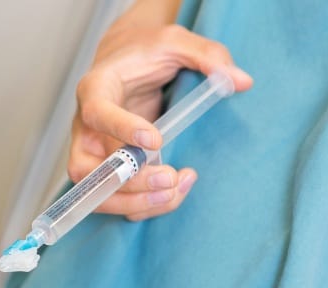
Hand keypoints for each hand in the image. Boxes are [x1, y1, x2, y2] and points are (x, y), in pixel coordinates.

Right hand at [70, 22, 252, 220]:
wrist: (128, 65)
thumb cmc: (146, 52)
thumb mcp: (175, 41)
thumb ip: (206, 55)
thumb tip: (241, 82)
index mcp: (95, 88)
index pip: (97, 113)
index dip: (122, 129)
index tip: (156, 140)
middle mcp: (86, 127)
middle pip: (88, 170)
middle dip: (129, 182)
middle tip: (169, 177)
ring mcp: (93, 155)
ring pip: (100, 194)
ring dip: (138, 202)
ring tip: (178, 186)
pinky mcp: (109, 172)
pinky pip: (119, 200)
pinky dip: (147, 204)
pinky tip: (178, 188)